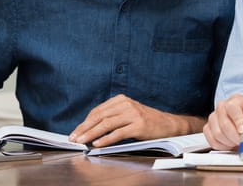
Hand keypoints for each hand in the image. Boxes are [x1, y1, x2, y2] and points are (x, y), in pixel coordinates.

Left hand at [68, 94, 201, 147]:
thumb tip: (90, 129)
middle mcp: (126, 104)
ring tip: (82, 142)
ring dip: (91, 134)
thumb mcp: (127, 113)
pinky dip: (106, 139)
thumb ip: (112, 117)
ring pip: (107, 124)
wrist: (168, 124)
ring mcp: (133, 114)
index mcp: (121, 100)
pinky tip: (97, 144)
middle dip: (84, 129)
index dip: (85, 122)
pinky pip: (119, 133)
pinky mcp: (139, 125)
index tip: (75, 132)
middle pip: (100, 117)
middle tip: (74, 138)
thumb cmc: (145, 121)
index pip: (97, 111)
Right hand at [203, 93, 242, 150]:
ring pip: (217, 133)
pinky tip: (229, 145)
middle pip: (224, 123)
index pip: (232, 107)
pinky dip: (222, 146)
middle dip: (235, 137)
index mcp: (236, 100)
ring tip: (237, 143)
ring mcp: (213, 116)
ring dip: (229, 143)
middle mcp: (222, 106)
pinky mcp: (207, 127)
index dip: (237, 120)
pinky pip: (212, 140)